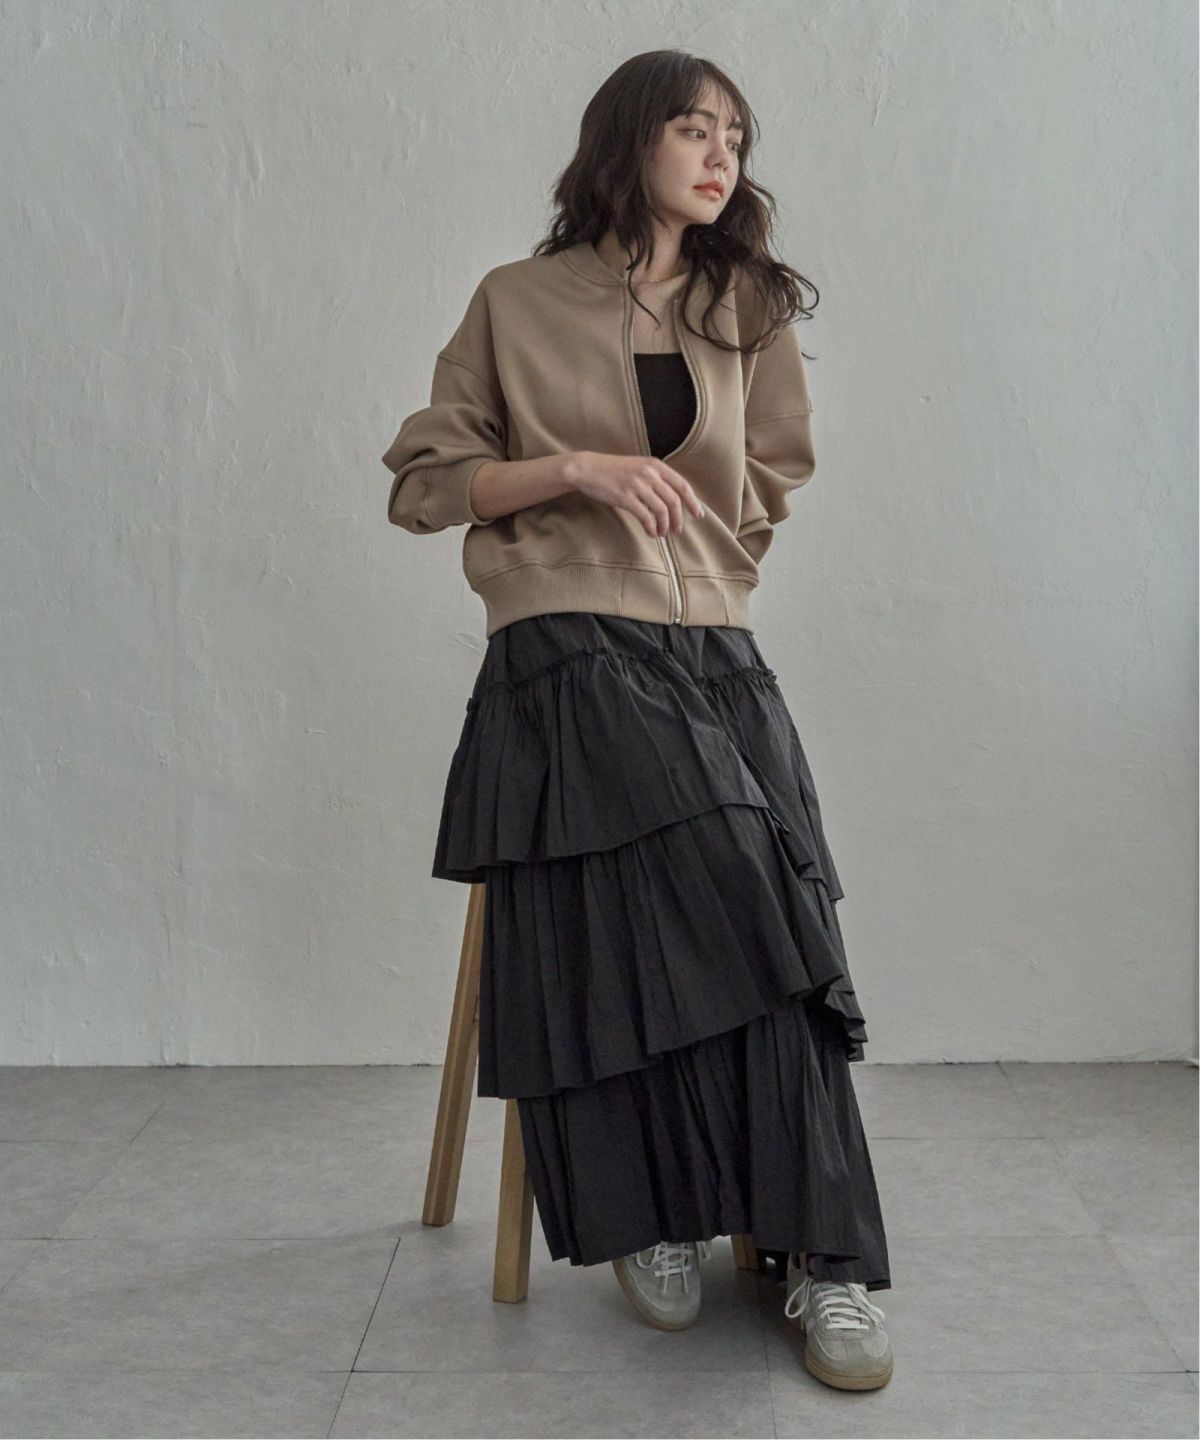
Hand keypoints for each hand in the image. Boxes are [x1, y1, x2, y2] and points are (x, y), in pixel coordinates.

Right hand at [566, 452, 704, 538]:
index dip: (692, 502)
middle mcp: (649, 473)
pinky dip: (651, 528)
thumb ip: (656, 478)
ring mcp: (637, 485)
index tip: (698, 515)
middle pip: (674, 501)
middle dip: (679, 519)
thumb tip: (673, 500)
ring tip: (661, 533)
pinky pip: (645, 516)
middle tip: (677, 531)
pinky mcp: (625, 497)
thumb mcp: (639, 467)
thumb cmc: (613, 471)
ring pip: (661, 510)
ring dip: (664, 526)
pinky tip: (650, 532)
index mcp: (655, 465)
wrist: (587, 468)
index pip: (682, 485)